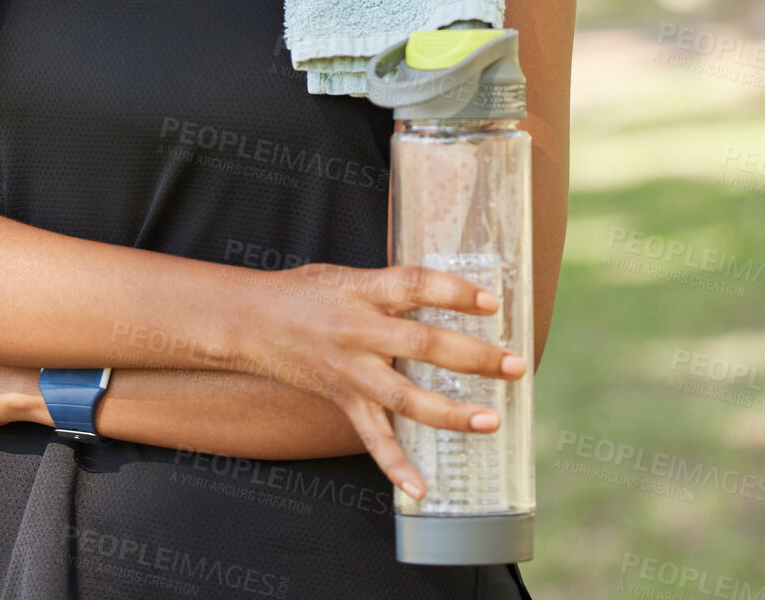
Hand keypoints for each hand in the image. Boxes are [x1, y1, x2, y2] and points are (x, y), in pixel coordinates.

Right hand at [233, 262, 524, 501]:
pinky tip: (421, 489)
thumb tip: (445, 293)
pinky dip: (396, 465)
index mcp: (361, 289)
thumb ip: (390, 287)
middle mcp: (357, 330)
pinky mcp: (341, 399)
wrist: (250, 321)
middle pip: (421, 343)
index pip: (414, 284)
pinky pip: (372, 437)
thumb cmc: (304, 291)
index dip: (454, 292)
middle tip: (514, 364)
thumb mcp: (346, 275)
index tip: (492, 302)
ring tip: (490, 420)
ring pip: (404, 397)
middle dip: (473, 356)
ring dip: (450, 413)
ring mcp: (349, 369)